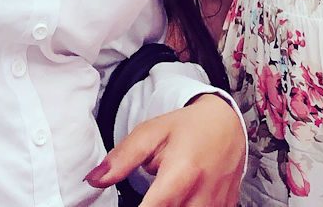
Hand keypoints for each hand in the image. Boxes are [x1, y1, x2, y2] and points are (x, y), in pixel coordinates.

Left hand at [86, 93, 244, 206]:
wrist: (228, 124)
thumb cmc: (187, 127)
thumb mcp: (152, 132)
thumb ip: (123, 157)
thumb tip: (93, 180)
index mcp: (182, 172)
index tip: (131, 205)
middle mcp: (202, 194)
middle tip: (148, 195)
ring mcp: (216, 205)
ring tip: (164, 194)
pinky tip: (179, 197)